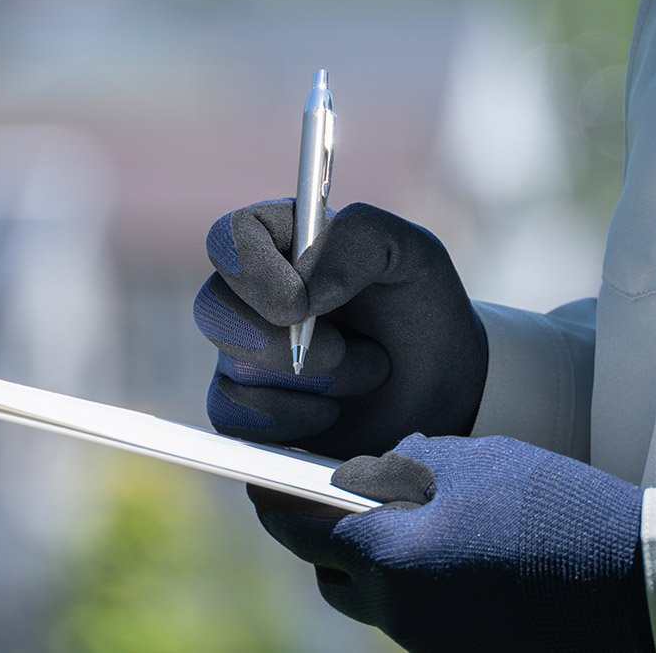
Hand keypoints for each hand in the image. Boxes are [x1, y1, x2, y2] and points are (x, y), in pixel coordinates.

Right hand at [195, 200, 487, 458]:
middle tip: (344, 350)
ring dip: (313, 380)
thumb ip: (361, 237)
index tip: (301, 304)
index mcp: (285, 242)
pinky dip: (291, 419)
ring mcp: (246, 352)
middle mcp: (254, 295)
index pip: (228, 238)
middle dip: (285, 342)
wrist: (442, 390)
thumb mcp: (413, 255)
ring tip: (367, 372)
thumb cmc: (424, 311)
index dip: (252, 271)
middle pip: (214, 308)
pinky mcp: (247, 409)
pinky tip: (332, 412)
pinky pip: (233, 418)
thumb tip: (304, 284)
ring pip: (234, 367)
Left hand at [257, 434, 653, 652]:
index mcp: (393, 560)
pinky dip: (419, 581)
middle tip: (339, 496)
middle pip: (334, 576)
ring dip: (377, 561)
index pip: (303, 531)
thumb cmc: (557, 509)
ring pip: (377, 599)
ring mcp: (432, 643)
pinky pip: (419, 615)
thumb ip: (409, 464)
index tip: (259, 480)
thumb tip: (368, 476)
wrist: (637, 585)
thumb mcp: (479, 461)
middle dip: (326, 539)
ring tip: (405, 516)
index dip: (276, 503)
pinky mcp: (464, 652)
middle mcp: (400, 614)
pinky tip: (452, 548)